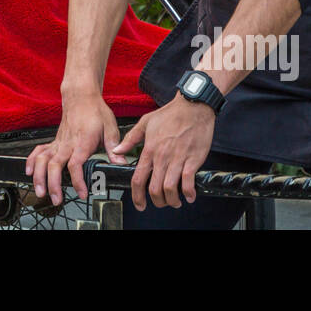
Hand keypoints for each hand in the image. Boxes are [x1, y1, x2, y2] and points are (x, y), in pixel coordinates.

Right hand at [25, 89, 126, 203]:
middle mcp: (67, 143)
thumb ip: (114, 147)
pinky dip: (31, 162)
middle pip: (54, 165)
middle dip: (53, 184)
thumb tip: (121, 163)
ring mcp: (58, 142)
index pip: (76, 165)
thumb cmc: (95, 111)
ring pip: (43, 160)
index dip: (78, 181)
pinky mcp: (54, 141)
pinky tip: (29, 172)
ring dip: (39, 176)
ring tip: (40, 192)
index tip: (82, 193)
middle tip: (56, 200)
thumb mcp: (110, 127)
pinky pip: (38, 151)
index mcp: (82, 142)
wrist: (81, 96)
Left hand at [112, 94, 215, 210]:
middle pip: (154, 189)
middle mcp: (162, 157)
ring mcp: (178, 159)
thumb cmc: (170, 114)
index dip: (137, 196)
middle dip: (156, 202)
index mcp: (149, 149)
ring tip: (175, 201)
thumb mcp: (145, 122)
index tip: (139, 204)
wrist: (193, 106)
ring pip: (170, 189)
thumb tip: (117, 150)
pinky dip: (189, 193)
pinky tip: (189, 196)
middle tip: (159, 203)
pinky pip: (189, 182)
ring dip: (172, 200)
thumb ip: (130, 139)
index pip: (138, 178)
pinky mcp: (193, 159)